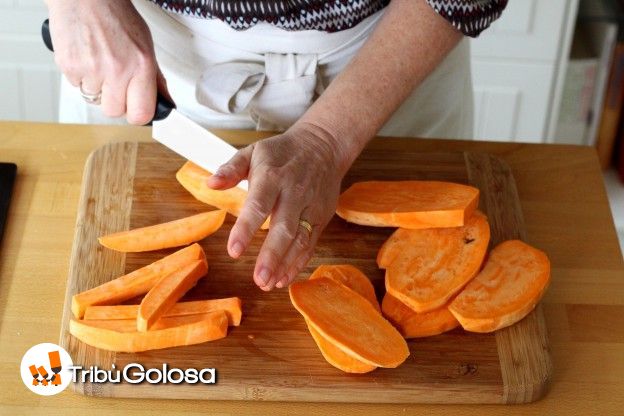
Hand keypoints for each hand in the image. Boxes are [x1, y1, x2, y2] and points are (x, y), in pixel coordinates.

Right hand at [46, 0, 167, 123]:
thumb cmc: (115, 16)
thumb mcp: (146, 45)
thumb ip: (155, 78)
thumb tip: (165, 102)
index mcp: (141, 65)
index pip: (141, 113)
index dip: (137, 114)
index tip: (136, 109)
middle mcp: (117, 69)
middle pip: (115, 111)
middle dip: (116, 101)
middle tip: (115, 82)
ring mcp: (91, 69)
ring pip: (94, 100)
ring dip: (97, 88)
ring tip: (99, 63)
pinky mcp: (69, 66)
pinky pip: (76, 87)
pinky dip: (81, 77)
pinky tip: (86, 57)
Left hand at [207, 123, 352, 290]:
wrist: (324, 146)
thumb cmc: (282, 152)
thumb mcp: (253, 151)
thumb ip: (231, 169)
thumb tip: (210, 184)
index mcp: (273, 176)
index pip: (259, 205)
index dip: (246, 229)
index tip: (234, 251)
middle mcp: (294, 193)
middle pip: (284, 228)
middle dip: (272, 256)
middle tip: (259, 280)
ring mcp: (311, 207)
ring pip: (301, 239)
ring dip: (286, 264)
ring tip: (269, 283)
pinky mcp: (322, 217)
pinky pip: (311, 243)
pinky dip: (299, 262)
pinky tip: (284, 278)